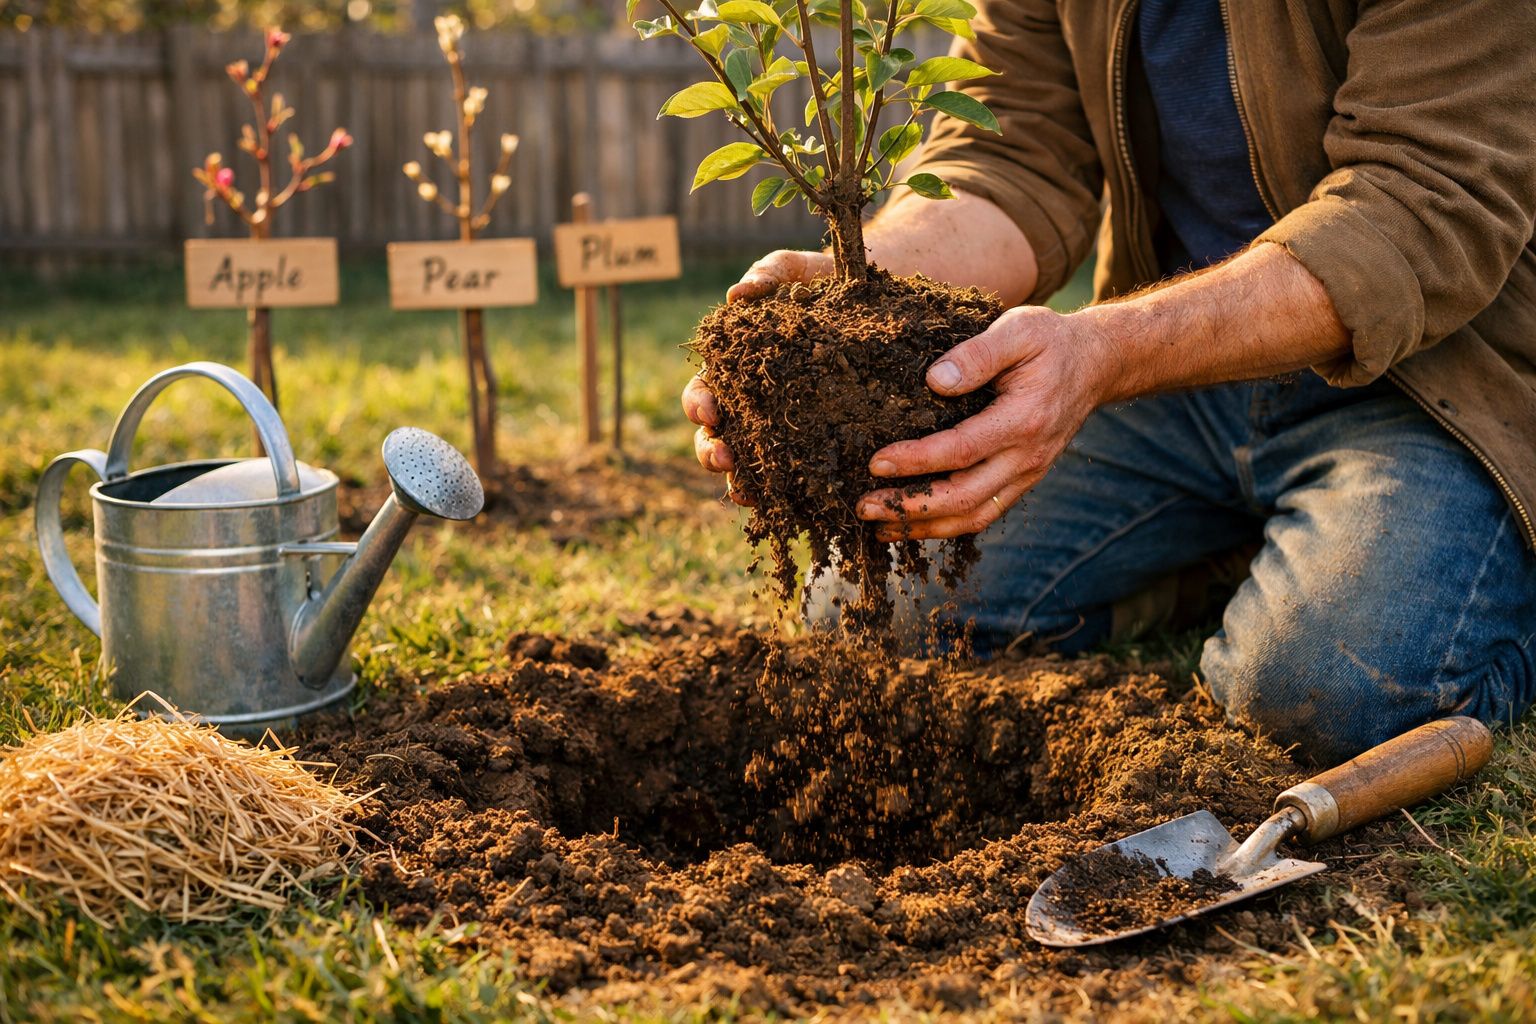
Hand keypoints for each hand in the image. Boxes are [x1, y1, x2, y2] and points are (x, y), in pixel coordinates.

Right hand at [685, 249, 833, 503]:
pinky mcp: (815, 443)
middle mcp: (752, 404)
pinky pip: (795, 474)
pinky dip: (786, 492)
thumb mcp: (796, 270)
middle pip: (716, 437)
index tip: (708, 411)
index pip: (704, 392)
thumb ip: (767, 275)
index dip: (698, 404)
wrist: (877, 300)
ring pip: (748, 464)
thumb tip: (736, 294)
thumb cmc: (825, 283)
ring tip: (747, 490)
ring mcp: (781, 428)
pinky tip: (792, 504)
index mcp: (735, 368)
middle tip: (723, 456)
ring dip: (740, 480)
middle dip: (711, 450)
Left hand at [854, 305, 1115, 540]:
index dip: (917, 461)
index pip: (962, 450)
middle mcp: (1027, 457)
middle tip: (864, 505)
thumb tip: (934, 380)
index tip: (876, 461)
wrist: (1096, 365)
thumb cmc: (1050, 342)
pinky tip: (912, 523)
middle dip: (910, 507)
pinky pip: (983, 514)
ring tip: (879, 526)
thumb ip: (979, 353)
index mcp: (1024, 420)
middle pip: (964, 497)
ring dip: (924, 526)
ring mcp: (1027, 474)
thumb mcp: (1020, 329)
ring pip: (973, 516)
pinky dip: (946, 525)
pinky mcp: (1022, 481)